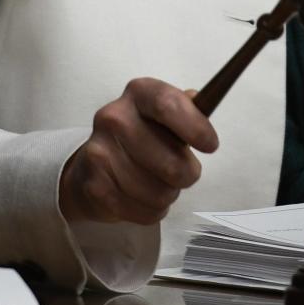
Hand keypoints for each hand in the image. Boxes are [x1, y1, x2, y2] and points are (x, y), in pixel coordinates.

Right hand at [59, 78, 218, 224]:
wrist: (92, 164)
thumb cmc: (141, 135)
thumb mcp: (163, 112)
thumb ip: (185, 107)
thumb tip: (202, 103)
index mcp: (138, 92)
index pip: (168, 105)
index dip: (195, 127)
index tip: (211, 146)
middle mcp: (114, 117)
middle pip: (170, 161)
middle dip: (188, 174)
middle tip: (186, 172)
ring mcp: (100, 152)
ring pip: (159, 192)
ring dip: (170, 194)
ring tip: (161, 184)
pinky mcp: (94, 186)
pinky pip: (144, 211)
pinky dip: (153, 211)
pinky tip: (145, 197)